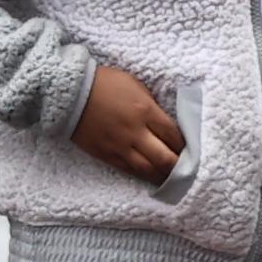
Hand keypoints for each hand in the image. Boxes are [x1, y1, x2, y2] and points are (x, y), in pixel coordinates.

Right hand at [75, 60, 183, 179]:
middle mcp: (135, 132)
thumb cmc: (104, 83)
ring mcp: (119, 145)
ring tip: (172, 178)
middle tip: (187, 170)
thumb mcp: (135, 84)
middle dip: (179, 166)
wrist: (70, 92)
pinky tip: (151, 177)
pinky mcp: (105, 154)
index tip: (191, 151)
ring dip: (163, 175)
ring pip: (147, 168)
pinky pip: (128, 169)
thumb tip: (163, 122)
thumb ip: (151, 104)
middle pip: (165, 157)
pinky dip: (142, 175)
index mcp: (146, 111)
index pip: (174, 135)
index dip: (185, 146)